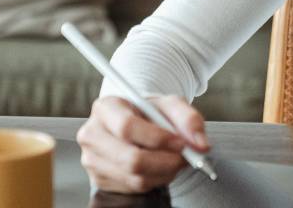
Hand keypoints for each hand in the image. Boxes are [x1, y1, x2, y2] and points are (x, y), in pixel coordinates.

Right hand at [77, 95, 211, 193]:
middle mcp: (92, 134)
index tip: (181, 142)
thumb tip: (200, 144)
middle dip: (166, 161)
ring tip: (175, 159)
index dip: (158, 138)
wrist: (135, 122)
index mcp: (105, 108)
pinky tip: (161, 167)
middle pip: (131, 159)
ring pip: (135, 177)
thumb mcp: (170, 105)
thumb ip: (188, 118)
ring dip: (164, 172)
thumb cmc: (149, 112)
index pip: (128, 127)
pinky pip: (134, 187)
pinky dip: (156, 180)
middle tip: (186, 157)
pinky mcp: (99, 180)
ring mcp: (92, 160)